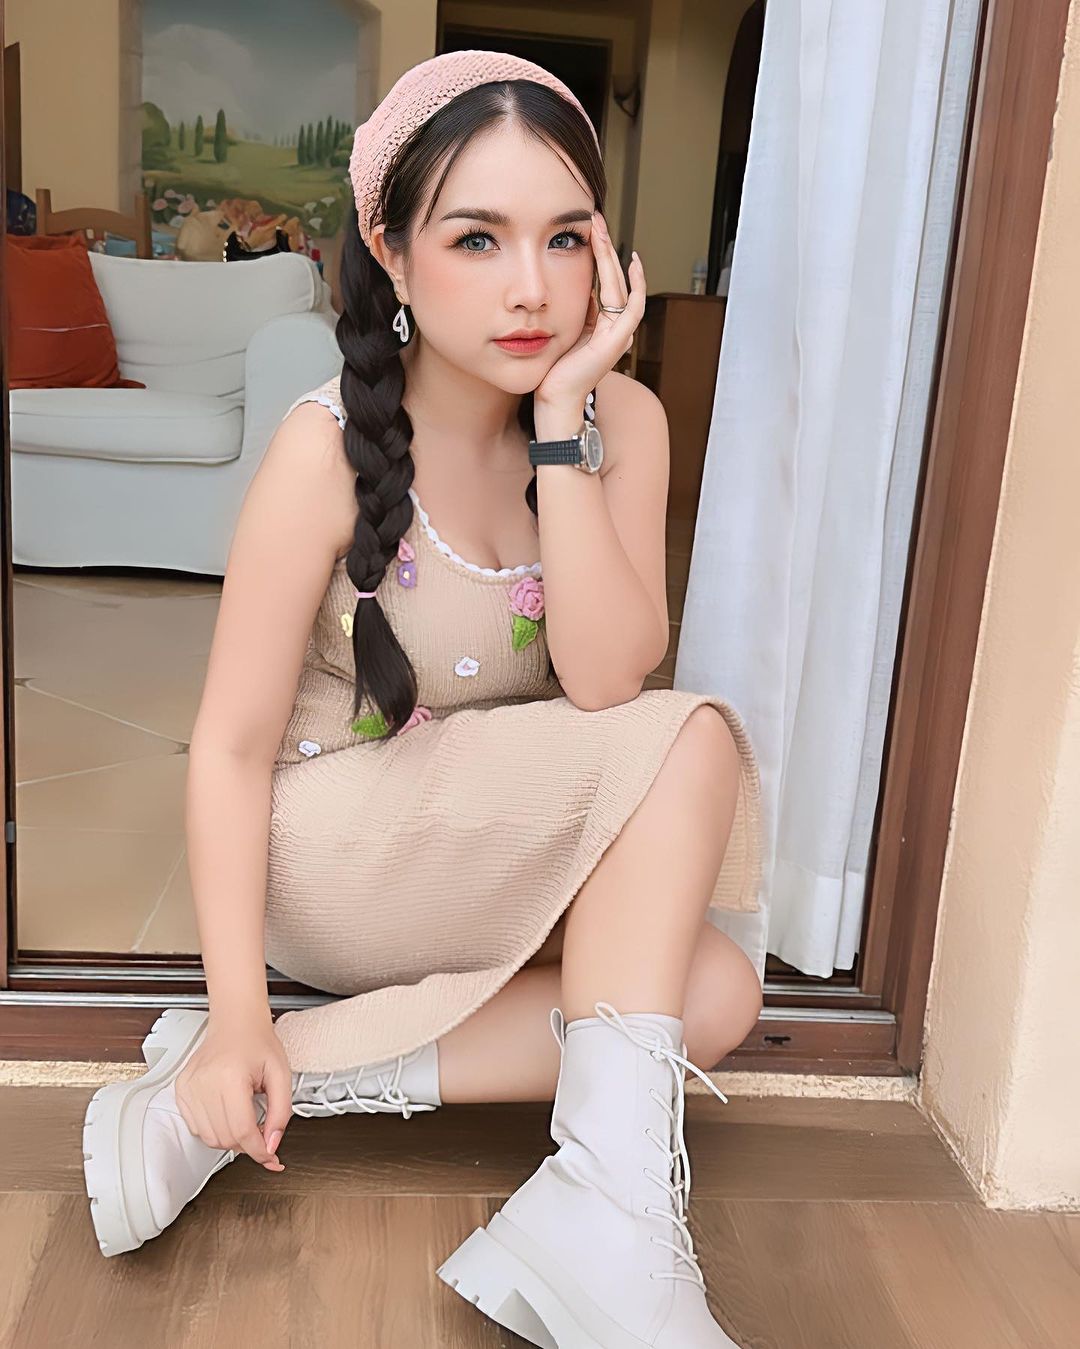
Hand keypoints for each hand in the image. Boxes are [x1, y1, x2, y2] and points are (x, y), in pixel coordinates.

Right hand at [174, 1016, 293, 1170]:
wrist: (236, 1022)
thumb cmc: (258, 1042)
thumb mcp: (282, 1075)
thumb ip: (281, 1113)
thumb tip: (271, 1145)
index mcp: (230, 1076)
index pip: (241, 1131)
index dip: (258, 1150)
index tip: (270, 1156)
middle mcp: (204, 1082)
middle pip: (225, 1139)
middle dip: (247, 1144)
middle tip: (261, 1131)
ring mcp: (189, 1087)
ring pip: (209, 1138)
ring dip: (230, 1138)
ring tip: (244, 1116)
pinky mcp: (181, 1091)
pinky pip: (196, 1127)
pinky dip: (214, 1129)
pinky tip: (227, 1111)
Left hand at [533, 211, 645, 411]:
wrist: (554, 400)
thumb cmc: (553, 371)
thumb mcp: (562, 330)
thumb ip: (573, 310)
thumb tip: (572, 283)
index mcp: (602, 326)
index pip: (605, 283)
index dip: (599, 255)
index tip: (588, 230)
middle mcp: (615, 328)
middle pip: (615, 279)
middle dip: (605, 247)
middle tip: (595, 218)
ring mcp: (619, 334)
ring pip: (622, 286)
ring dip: (613, 256)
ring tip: (601, 230)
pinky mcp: (618, 340)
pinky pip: (633, 305)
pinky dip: (636, 283)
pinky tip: (630, 261)